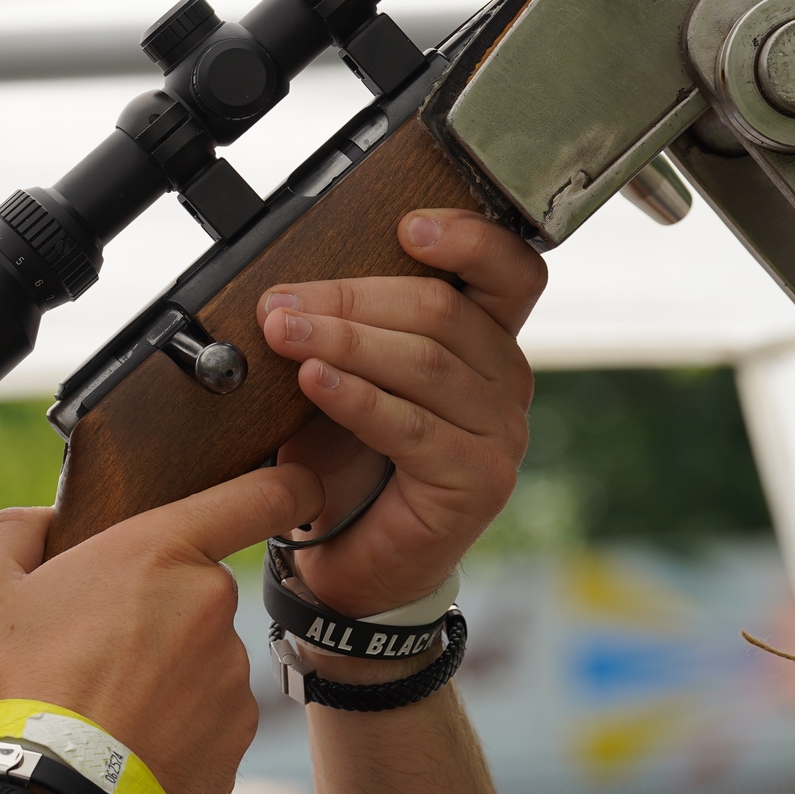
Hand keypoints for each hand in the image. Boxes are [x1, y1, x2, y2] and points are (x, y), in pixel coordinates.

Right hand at [0, 464, 325, 793]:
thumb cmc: (13, 687)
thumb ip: (16, 531)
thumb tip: (43, 524)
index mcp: (162, 552)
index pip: (264, 494)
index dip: (288, 486)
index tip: (294, 490)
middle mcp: (214, 608)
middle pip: (197, 592)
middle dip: (155, 612)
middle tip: (91, 649)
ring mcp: (231, 681)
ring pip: (200, 661)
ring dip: (162, 676)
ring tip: (99, 711)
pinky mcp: (233, 744)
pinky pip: (205, 722)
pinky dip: (171, 731)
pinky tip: (122, 748)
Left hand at [255, 208, 544, 618]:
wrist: (354, 566)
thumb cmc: (352, 469)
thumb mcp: (350, 386)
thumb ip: (345, 336)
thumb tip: (285, 297)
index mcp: (487, 348)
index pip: (512, 274)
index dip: (471, 240)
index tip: (408, 227)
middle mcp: (506, 386)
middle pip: (443, 313)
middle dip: (352, 299)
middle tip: (283, 304)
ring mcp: (499, 435)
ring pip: (426, 363)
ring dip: (345, 341)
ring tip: (286, 334)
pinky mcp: (476, 480)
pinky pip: (411, 425)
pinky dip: (357, 397)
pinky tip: (315, 380)